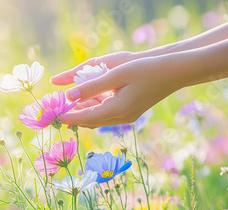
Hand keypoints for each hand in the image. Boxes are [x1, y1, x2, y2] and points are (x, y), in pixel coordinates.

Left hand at [56, 55, 183, 127]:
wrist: (175, 73)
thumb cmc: (145, 69)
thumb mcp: (116, 75)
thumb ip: (91, 87)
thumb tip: (68, 95)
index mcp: (117, 110)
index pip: (85, 117)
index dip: (67, 116)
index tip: (52, 115)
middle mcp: (121, 117)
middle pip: (90, 121)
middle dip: (72, 117)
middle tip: (55, 111)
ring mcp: (127, 117)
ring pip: (97, 119)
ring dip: (82, 113)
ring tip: (66, 106)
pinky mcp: (130, 112)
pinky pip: (106, 115)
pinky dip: (93, 109)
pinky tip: (85, 102)